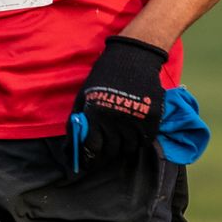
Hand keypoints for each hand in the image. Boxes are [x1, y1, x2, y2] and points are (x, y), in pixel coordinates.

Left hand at [69, 36, 167, 171]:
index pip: (92, 148)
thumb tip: (69, 148)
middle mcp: (116, 120)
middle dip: (105, 154)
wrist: (133, 58)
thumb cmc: (103, 77)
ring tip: (119, 138)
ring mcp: (136, 119)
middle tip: (104, 151)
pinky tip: (133, 132)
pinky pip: (145, 141)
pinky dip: (138, 140)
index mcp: (96, 114)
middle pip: (111, 151)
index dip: (89, 159)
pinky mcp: (152, 118)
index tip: (88, 164)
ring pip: (129, 148)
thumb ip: (76, 121)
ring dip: (122, 147)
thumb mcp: (83, 96)